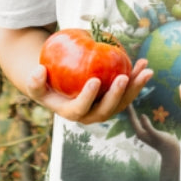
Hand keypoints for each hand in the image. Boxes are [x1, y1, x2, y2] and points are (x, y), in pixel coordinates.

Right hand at [26, 59, 152, 124]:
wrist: (59, 87)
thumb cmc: (45, 84)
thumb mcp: (36, 84)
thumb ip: (34, 81)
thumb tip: (38, 71)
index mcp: (72, 112)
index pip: (80, 109)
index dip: (88, 97)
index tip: (94, 80)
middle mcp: (91, 115)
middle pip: (107, 110)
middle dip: (117, 95)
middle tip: (123, 77)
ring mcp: (104, 108)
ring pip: (123, 102)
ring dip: (135, 87)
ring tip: (146, 71)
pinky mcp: (114, 100)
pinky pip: (127, 91)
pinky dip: (136, 79)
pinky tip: (144, 65)